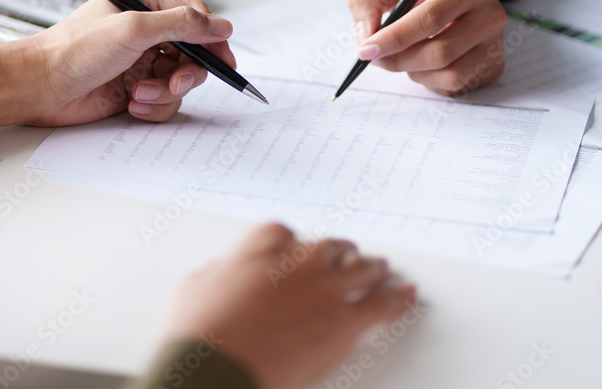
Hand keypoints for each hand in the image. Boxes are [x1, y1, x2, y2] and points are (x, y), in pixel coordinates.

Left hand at [0, 0, 234, 126]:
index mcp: (142, 3)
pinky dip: (152, 106)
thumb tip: (220, 25)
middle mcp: (144, 31)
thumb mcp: (132, 28)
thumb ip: (181, 24)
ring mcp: (140, 61)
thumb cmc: (73, 50)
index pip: (193, 16)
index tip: (223, 59)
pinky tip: (130, 104)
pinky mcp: (134, 88)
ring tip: (139, 94)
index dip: (212, 38)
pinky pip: (163, 101)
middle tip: (175, 82)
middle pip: (192, 53)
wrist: (38, 87)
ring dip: (164, 92)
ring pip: (180, 80)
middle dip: (187, 72)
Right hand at [165, 223, 415, 388]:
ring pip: (362, 269)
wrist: (218, 368)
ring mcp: (328, 287)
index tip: (294, 252)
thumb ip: (216, 274)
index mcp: (265, 244)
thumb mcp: (194, 289)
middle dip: (339, 253)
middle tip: (346, 257)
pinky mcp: (346, 321)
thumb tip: (219, 275)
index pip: (286, 233)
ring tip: (381, 269)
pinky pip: (384, 305)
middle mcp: (301, 257)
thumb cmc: (201, 333)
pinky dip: (398, 299)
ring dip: (373, 269)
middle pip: (331, 247)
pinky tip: (407, 295)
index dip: (293, 246)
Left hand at [348, 0, 507, 95]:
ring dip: (415, 71)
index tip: (366, 50)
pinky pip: (456, 86)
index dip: (394, 38)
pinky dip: (430, 80)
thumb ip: (368, 2)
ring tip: (405, 55)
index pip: (430, 19)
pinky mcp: (494, 67)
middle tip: (376, 58)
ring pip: (449, 74)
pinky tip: (424, 64)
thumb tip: (366, 38)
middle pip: (440, 52)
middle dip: (399, 60)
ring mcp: (496, 44)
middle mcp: (491, 15)